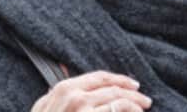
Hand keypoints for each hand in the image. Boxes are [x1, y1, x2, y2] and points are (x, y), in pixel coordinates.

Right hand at [31, 70, 151, 111]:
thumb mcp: (41, 109)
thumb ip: (52, 96)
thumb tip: (61, 77)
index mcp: (64, 89)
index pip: (99, 77)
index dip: (119, 79)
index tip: (132, 84)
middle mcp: (75, 97)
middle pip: (113, 88)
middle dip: (132, 93)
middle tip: (145, 99)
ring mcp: (84, 110)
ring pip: (119, 100)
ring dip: (136, 103)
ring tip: (144, 108)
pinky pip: (118, 111)